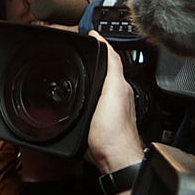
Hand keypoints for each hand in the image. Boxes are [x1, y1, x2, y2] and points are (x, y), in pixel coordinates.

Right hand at [84, 32, 144, 184]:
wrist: (113, 159)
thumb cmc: (113, 132)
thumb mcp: (113, 92)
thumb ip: (112, 69)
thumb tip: (106, 45)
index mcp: (119, 87)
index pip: (111, 60)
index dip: (100, 46)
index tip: (89, 35)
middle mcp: (115, 98)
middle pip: (103, 73)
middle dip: (92, 61)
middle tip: (79, 49)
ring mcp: (106, 112)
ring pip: (96, 88)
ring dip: (86, 78)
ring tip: (75, 69)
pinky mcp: (96, 124)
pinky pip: (89, 104)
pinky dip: (83, 96)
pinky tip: (75, 98)